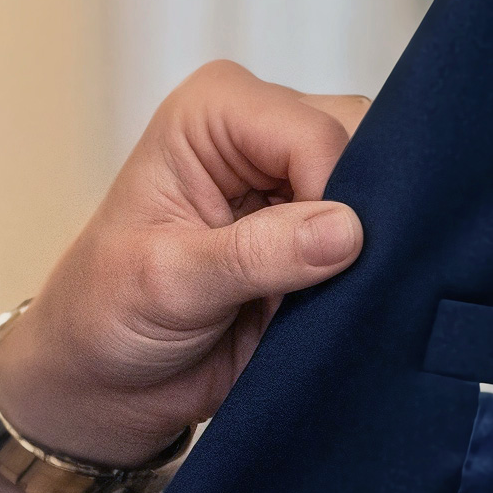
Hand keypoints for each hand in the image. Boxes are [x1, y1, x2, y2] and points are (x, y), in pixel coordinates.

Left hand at [0, 63, 370, 471]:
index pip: (315, 133)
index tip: (321, 267)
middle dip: (364, 220)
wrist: (105, 380)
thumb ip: (257, 253)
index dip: (333, 197)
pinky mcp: (321, 234)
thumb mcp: (169, 281)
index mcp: (217, 112)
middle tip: (339, 285)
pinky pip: (382, 244)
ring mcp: (298, 182)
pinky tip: (349, 310)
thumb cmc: (106, 312)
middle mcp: (264, 131)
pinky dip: (373, 278)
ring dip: (373, 254)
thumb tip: (348, 230)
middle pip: (364, 148)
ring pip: (387, 197)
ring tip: (334, 303)